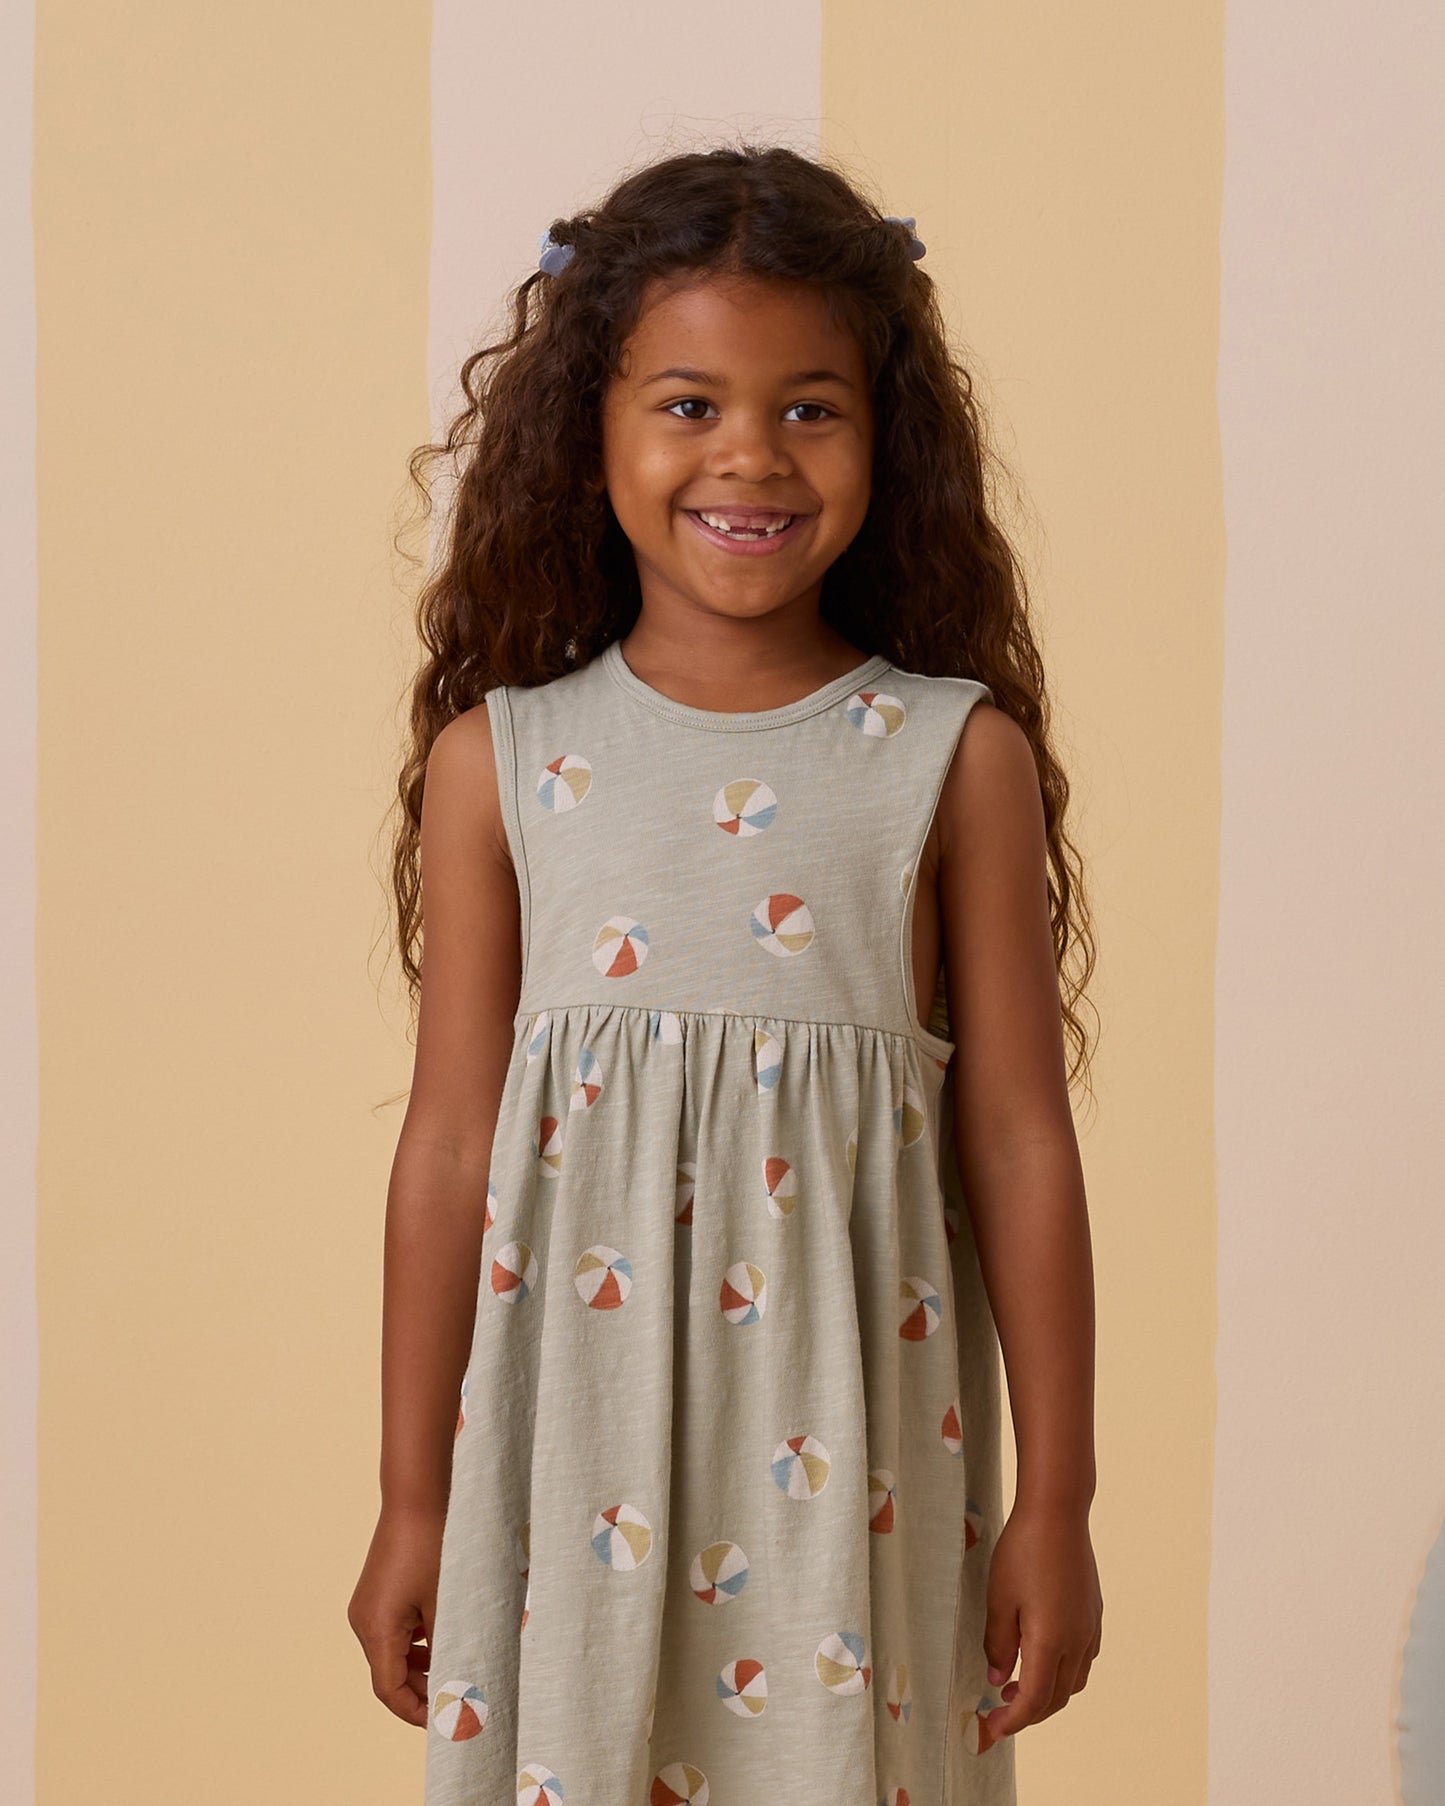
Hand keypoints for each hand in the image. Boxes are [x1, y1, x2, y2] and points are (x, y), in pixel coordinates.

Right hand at [348, 1501, 447, 1727]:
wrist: (416, 1497)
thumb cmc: (433, 1546)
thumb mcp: (445, 1601)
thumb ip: (449, 1645)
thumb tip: (461, 1682)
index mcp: (376, 1629)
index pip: (390, 1691)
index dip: (416, 1712)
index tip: (444, 1723)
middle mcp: (364, 1622)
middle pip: (389, 1675)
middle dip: (422, 1691)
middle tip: (457, 1699)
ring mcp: (367, 1607)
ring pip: (392, 1655)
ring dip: (420, 1668)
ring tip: (455, 1670)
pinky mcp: (376, 1594)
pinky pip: (392, 1632)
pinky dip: (415, 1645)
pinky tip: (442, 1639)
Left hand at [981, 1495, 1101, 1739]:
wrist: (1058, 1513)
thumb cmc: (1023, 1551)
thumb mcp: (998, 1598)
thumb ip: (997, 1643)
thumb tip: (997, 1677)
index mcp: (1050, 1642)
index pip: (1034, 1701)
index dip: (1012, 1721)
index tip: (991, 1730)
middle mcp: (1077, 1641)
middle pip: (1056, 1698)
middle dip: (1028, 1713)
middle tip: (999, 1713)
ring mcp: (1090, 1628)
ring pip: (1073, 1681)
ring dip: (1047, 1694)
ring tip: (1015, 1685)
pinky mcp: (1094, 1613)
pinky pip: (1082, 1659)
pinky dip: (1062, 1672)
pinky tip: (1041, 1656)